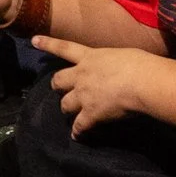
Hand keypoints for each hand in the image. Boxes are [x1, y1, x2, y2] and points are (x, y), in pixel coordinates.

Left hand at [34, 37, 154, 135]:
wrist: (142, 81)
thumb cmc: (140, 63)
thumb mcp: (121, 54)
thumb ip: (112, 61)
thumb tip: (119, 68)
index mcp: (90, 57)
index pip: (64, 48)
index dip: (48, 44)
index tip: (33, 40)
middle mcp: (81, 75)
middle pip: (58, 81)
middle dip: (58, 86)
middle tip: (60, 90)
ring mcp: (84, 95)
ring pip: (65, 104)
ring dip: (67, 108)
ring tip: (70, 113)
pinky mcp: (91, 114)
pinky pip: (79, 125)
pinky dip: (78, 131)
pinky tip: (77, 136)